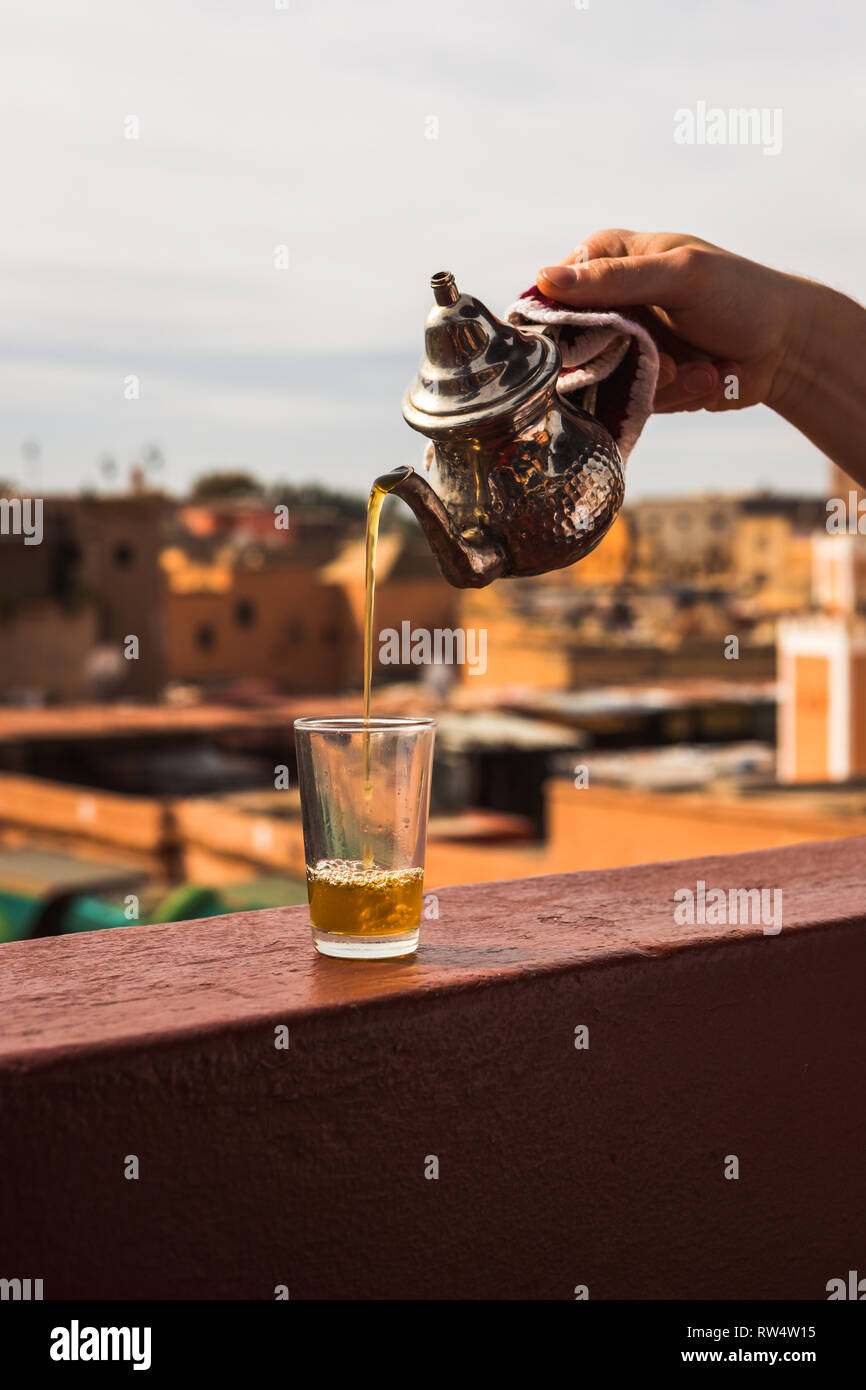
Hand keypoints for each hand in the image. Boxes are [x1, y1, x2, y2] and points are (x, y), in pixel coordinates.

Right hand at [537, 230, 808, 414]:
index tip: (592, 344)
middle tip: (671, 361)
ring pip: (607, 383)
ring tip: (701, 369)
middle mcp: (610, 302)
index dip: (559, 325)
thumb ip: (613, 280)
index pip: (553, 293)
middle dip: (622, 363)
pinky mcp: (643, 380)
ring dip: (660, 384)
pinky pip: (635, 402)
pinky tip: (710, 378)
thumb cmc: (740, 295)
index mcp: (609, 260)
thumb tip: (544, 279)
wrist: (788, 346)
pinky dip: (678, 396)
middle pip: (573, 348)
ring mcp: (625, 344)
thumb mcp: (678, 276)